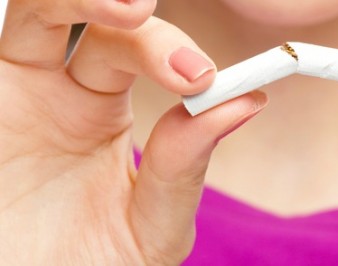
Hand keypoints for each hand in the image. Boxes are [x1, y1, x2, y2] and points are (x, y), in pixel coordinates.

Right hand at [0, 1, 264, 263]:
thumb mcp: (151, 225)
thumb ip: (187, 166)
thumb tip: (246, 102)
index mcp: (103, 113)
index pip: (147, 52)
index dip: (176, 52)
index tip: (208, 79)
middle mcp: (59, 93)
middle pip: (101, 26)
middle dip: (137, 25)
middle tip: (168, 43)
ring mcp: (15, 96)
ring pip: (40, 15)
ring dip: (81, 1)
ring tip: (131, 10)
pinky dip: (29, 20)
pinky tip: (61, 32)